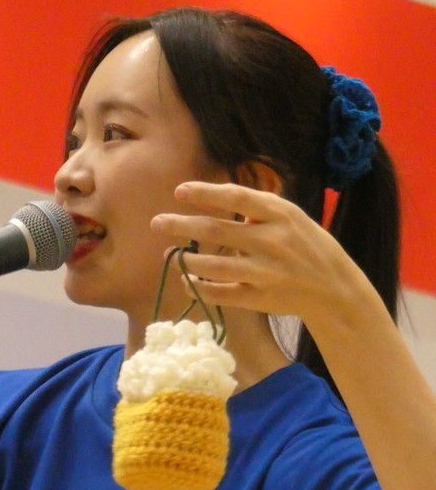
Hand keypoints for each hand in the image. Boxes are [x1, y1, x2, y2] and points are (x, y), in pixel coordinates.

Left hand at [150, 182, 360, 326]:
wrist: (333, 289)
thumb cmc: (307, 246)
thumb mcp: (292, 218)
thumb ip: (258, 210)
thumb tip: (215, 200)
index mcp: (281, 214)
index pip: (236, 198)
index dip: (206, 193)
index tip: (179, 191)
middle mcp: (272, 241)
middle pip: (217, 230)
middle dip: (182, 225)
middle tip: (157, 223)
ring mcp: (265, 272)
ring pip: (214, 266)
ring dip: (187, 260)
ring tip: (171, 256)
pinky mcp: (259, 298)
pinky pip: (221, 293)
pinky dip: (201, 287)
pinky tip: (188, 280)